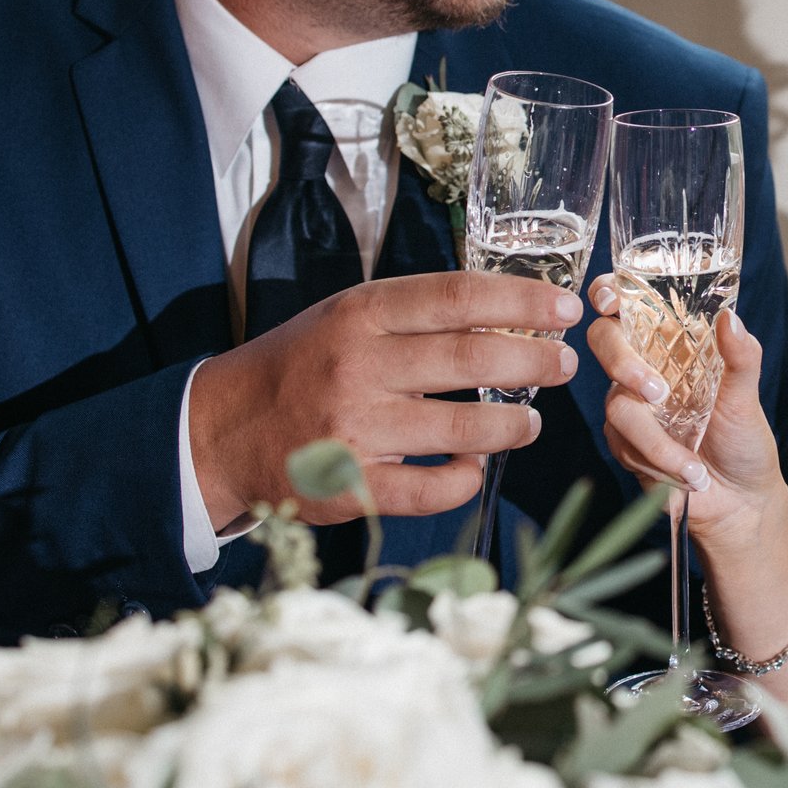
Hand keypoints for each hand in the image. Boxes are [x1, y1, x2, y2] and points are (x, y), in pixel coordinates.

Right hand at [189, 271, 582, 525]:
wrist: (223, 429)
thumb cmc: (301, 366)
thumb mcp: (346, 317)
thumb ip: (414, 315)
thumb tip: (505, 314)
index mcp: (361, 315)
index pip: (457, 297)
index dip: (520, 302)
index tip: (564, 308)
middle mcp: (358, 366)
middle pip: (470, 359)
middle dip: (533, 362)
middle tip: (564, 365)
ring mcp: (355, 429)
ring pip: (462, 430)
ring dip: (512, 427)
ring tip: (531, 423)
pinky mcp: (351, 487)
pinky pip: (430, 490)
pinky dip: (463, 481)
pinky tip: (473, 470)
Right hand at [587, 278, 787, 553]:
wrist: (740, 503)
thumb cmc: (745, 443)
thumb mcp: (748, 397)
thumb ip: (741, 357)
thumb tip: (730, 318)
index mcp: (674, 344)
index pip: (631, 304)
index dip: (610, 293)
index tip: (611, 299)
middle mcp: (646, 367)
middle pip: (605, 341)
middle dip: (624, 363)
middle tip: (658, 392)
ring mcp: (631, 405)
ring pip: (618, 404)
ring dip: (657, 440)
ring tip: (696, 467)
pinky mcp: (624, 442)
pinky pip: (624, 443)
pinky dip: (659, 461)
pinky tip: (688, 475)